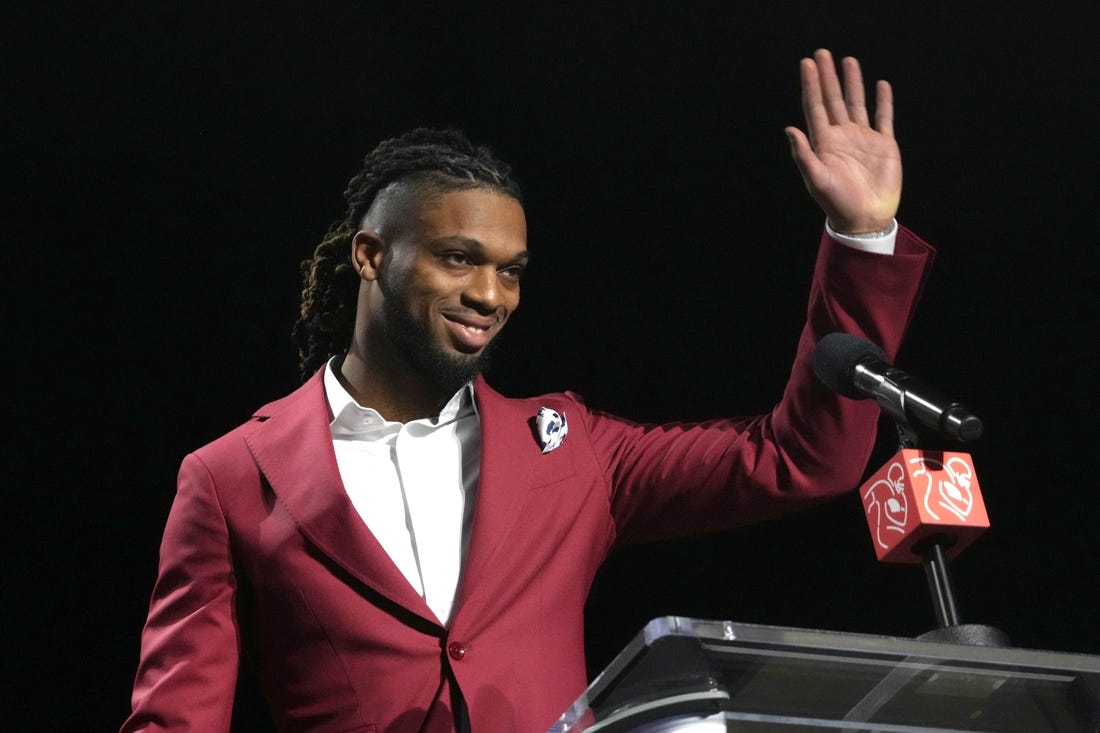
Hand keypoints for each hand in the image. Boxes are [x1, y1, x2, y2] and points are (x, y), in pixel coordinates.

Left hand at [785, 49, 901, 233]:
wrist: (865, 219)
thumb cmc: (838, 203)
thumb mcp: (816, 180)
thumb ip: (803, 155)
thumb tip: (789, 129)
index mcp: (824, 143)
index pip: (815, 107)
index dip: (811, 85)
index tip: (807, 64)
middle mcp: (842, 136)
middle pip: (833, 99)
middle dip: (828, 77)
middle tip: (822, 53)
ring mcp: (863, 139)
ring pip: (856, 103)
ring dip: (852, 83)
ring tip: (848, 61)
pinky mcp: (883, 144)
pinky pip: (883, 118)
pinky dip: (883, 101)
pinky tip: (880, 85)